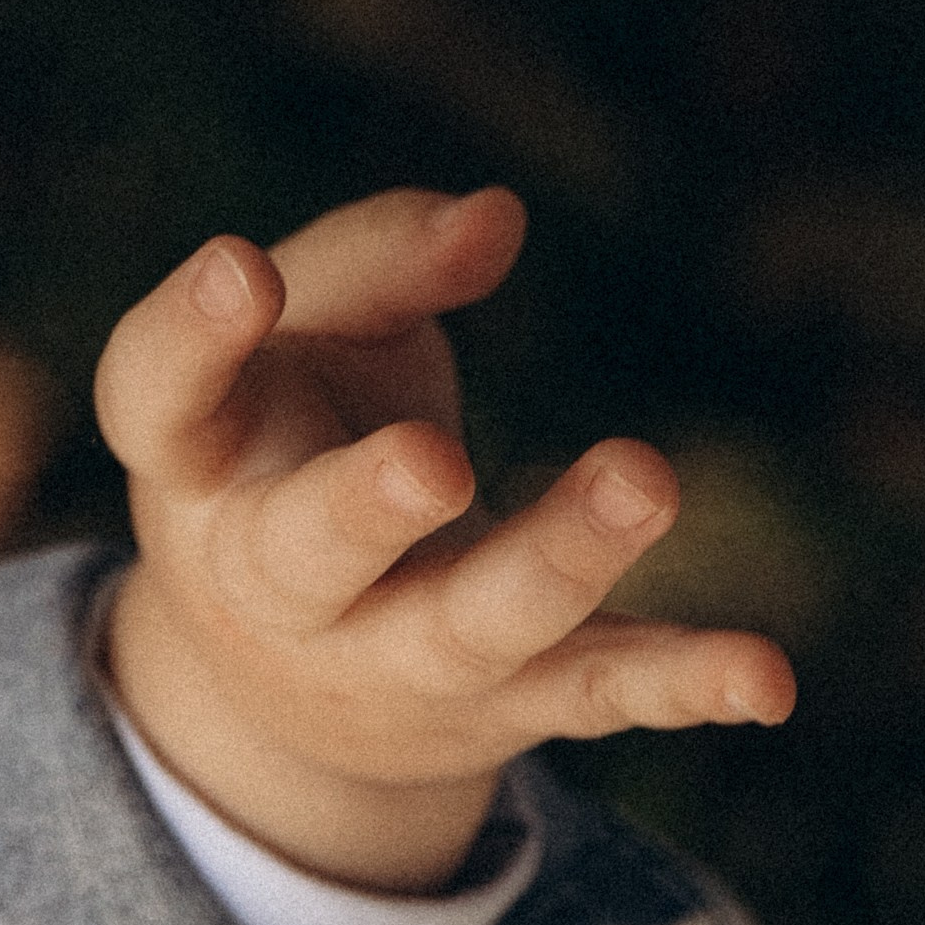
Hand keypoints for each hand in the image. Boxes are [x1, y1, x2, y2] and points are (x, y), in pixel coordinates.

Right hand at [97, 185, 793, 891]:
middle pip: (308, 552)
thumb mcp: (311, 333)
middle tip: (433, 457)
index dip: (192, 335)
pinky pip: (596, 694)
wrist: (294, 682)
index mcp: (204, 460)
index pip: (158, 399)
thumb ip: (379, 257)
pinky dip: (682, 683)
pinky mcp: (506, 704)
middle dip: (368, 510)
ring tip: (646, 474)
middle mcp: (276, 582)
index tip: (243, 264)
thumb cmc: (297, 437)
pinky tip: (766, 678)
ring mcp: (391, 658)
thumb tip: (495, 219)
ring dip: (559, 558)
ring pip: (470, 626)